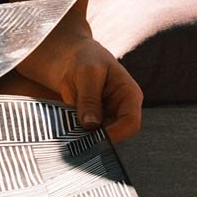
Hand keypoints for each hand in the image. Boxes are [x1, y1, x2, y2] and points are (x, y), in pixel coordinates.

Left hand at [20, 33, 142, 142]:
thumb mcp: (88, 74)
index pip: (131, 122)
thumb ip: (89, 99)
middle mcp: (122, 110)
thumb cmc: (86, 59)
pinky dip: (77, 134)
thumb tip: (91, 125)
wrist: (72, 58)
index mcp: (130, 95)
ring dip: (85, 137)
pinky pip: (87, 134)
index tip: (94, 136)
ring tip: (69, 130)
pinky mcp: (93, 122)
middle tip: (76, 136)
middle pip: (117, 134)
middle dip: (98, 137)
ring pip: (101, 137)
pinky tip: (66, 129)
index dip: (115, 133)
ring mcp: (108, 118)